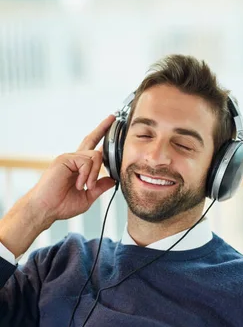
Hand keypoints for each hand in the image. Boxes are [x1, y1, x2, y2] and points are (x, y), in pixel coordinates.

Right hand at [0, 115, 116, 257]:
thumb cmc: (61, 205)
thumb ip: (100, 186)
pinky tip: (80, 184)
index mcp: (78, 167)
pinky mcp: (65, 159)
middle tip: (113, 117)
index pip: (93, 149)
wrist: (46, 209)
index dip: (102, 139)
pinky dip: (87, 174)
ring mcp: (69, 158)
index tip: (111, 128)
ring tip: (86, 187)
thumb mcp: (88, 197)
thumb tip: (113, 180)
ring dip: (94, 173)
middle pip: (91, 139)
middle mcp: (74, 159)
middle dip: (103, 128)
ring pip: (94, 156)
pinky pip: (86, 161)